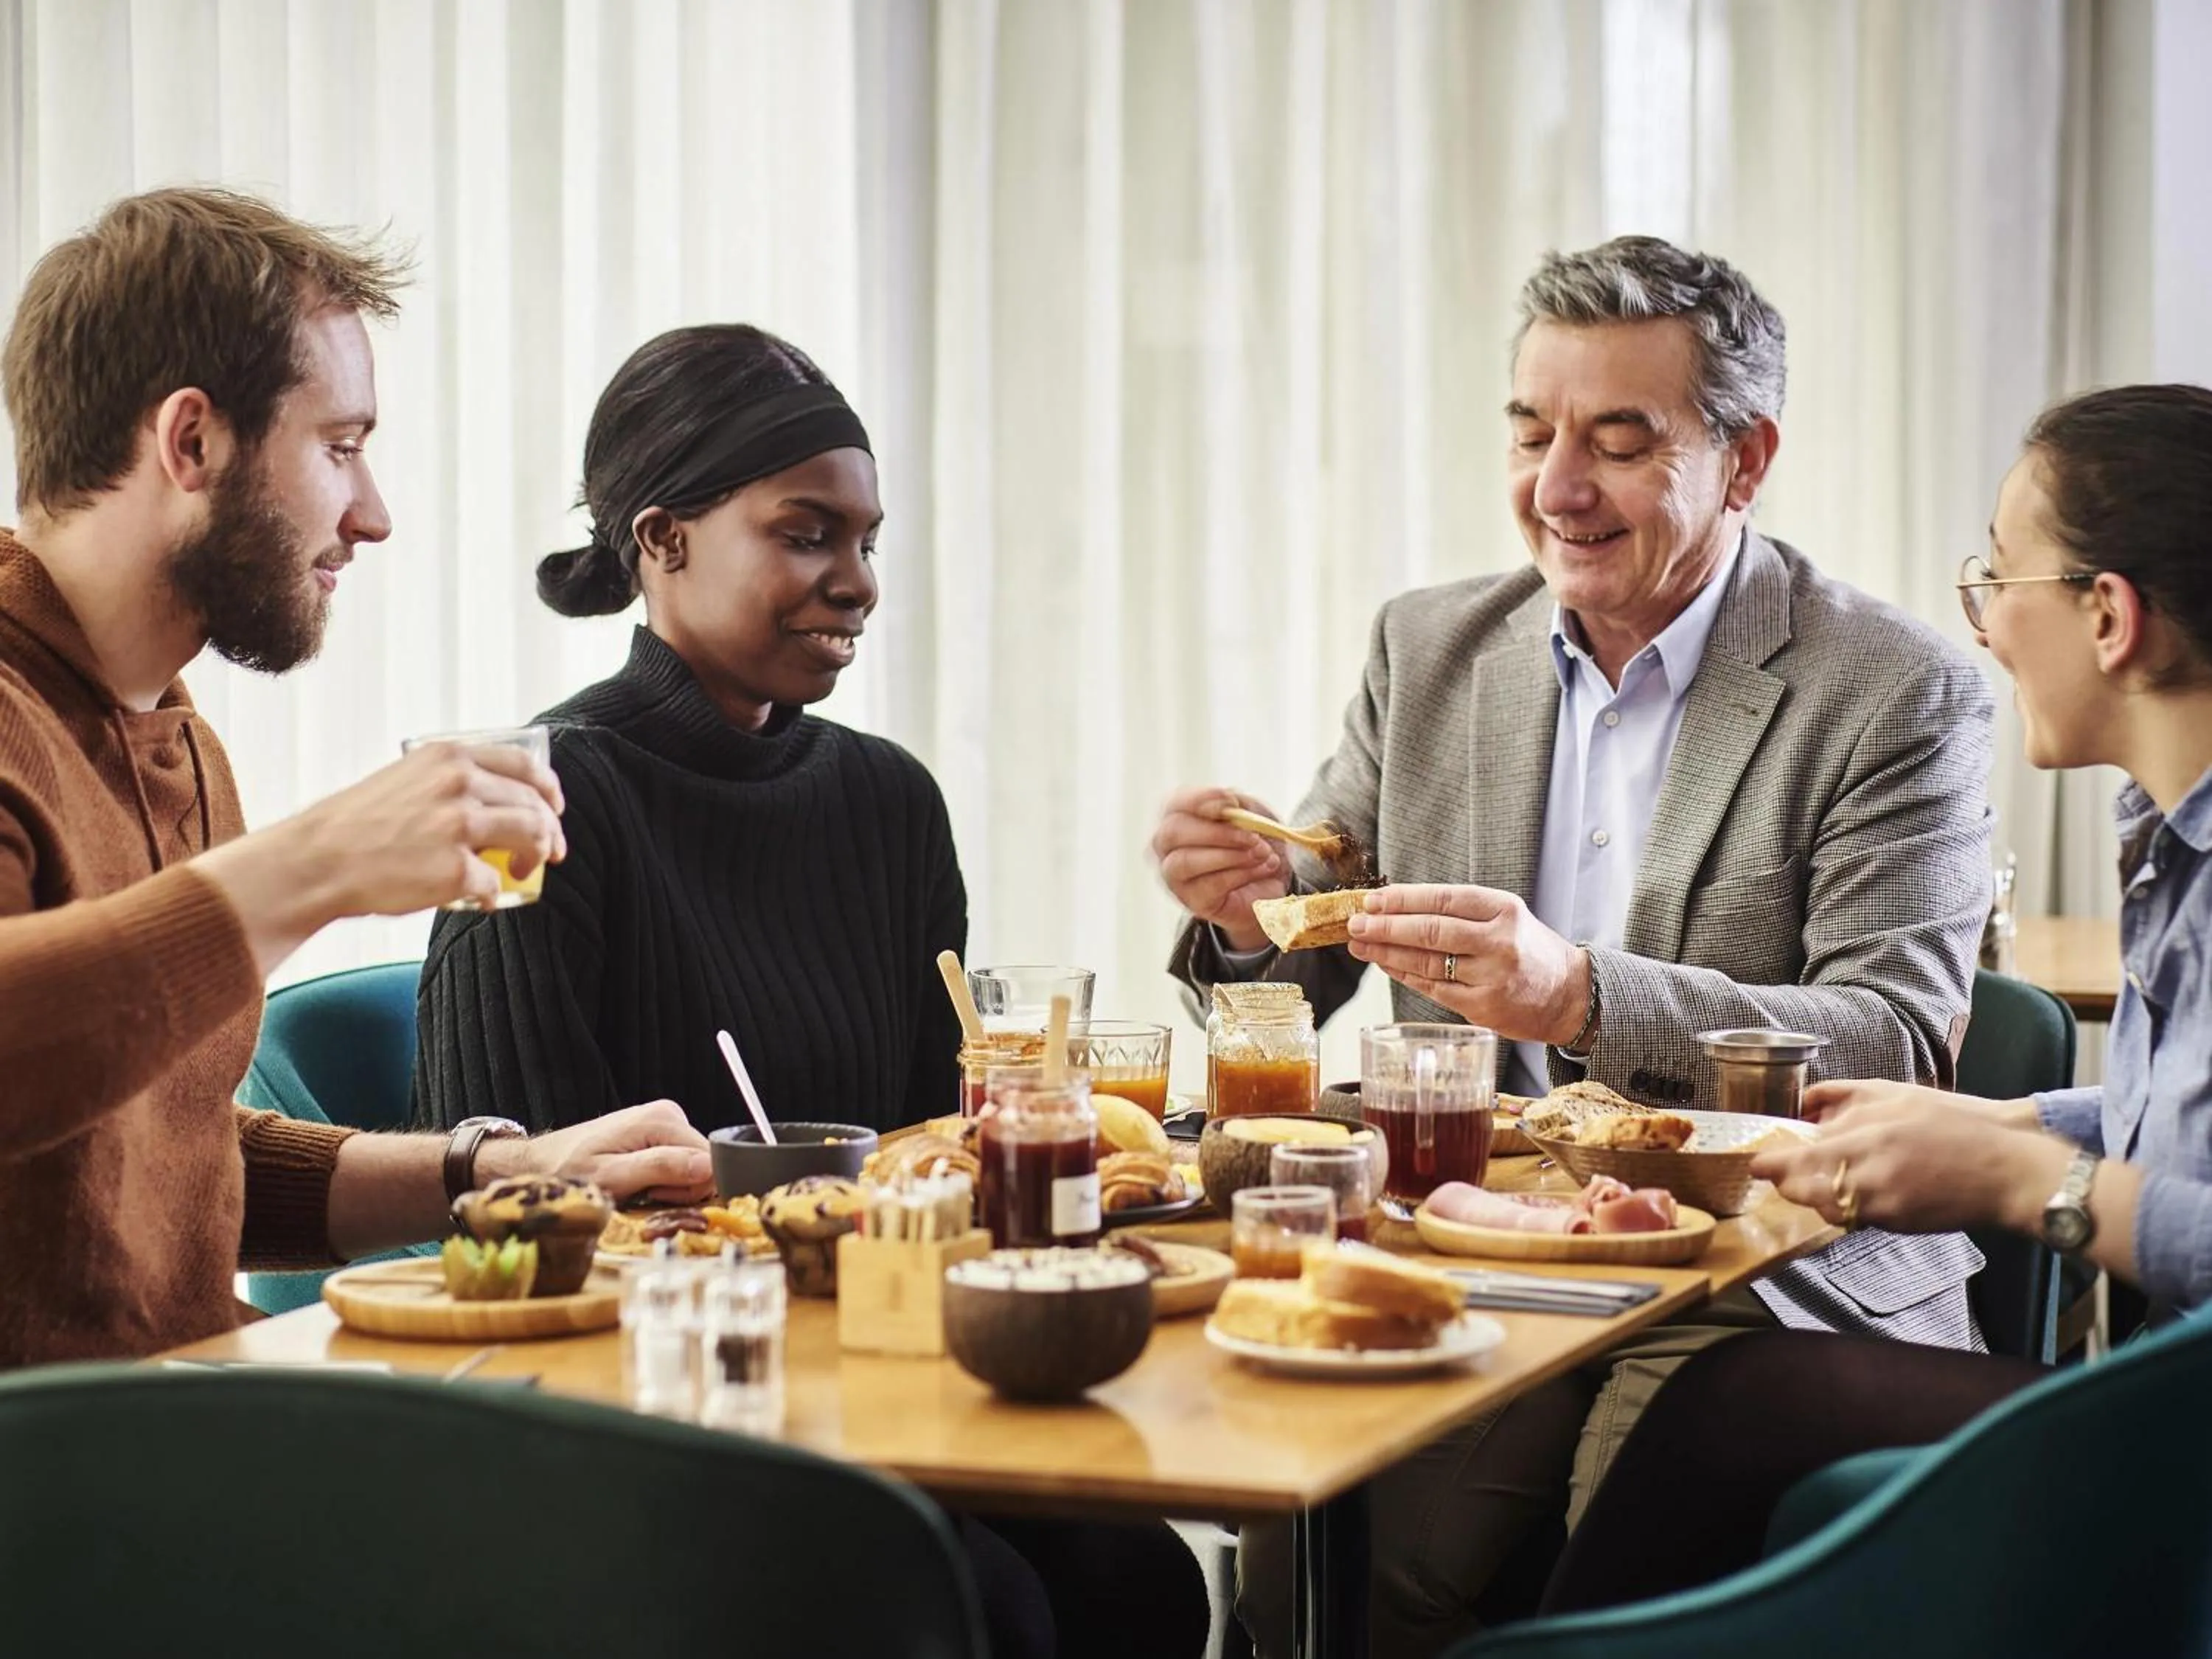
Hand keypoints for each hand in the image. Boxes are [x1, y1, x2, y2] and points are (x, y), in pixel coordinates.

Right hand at [197, 741, 566, 971]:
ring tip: (523, 872)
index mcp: (450, 756)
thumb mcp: (408, 778)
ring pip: (531, 838)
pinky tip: (480, 899)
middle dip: (550, 832)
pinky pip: (496, 883)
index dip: (549, 789)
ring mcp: (460, 825)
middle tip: (550, 854)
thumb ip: (453, 779)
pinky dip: (493, 895)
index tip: (554, 808)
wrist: (318, 860)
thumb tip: (502, 800)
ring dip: (535, 859)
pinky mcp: (456, 869)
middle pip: (535, 805)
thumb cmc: (357, 825)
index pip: (525, 765)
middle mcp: (460, 783)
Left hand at [502, 1100, 715, 1205]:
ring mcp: (663, 1124)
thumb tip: (709, 1166)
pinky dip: (662, 1183)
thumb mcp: (612, 1177)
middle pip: (703, 1164)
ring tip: (635, 1190)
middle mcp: (669, 1115)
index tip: (658, 1196)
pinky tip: (638, 1185)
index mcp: (663, 1119)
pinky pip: (678, 1166)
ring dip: (669, 1188)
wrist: (539, 1164)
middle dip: (679, 1189)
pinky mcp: (657, 1136)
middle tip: (642, 1194)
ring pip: (692, 1168)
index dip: (691, 1189)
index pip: (710, 1160)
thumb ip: (661, 1168)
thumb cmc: (568, 1172)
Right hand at [1150, 787, 1288, 952]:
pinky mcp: (1193, 900)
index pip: (1175, 804)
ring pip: (1186, 861)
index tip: (1231, 802)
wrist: (1269, 883)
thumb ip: (1238, 806)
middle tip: (1252, 836)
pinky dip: (1243, 874)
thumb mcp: (1249, 815)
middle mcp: (1167, 846)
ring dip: (1231, 855)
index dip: (1200, 800)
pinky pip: (1212, 885)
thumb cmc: (1251, 843)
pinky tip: (1263, 868)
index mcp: (1178, 816)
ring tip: (1262, 853)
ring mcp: (1175, 876)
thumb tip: (1230, 805)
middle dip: (1217, 832)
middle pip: (1174, 833)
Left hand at [1345, 884, 1590, 1043]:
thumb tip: (1398, 907)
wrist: (1568, 995)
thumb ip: (1461, 912)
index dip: (1404, 899)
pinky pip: (1433, 988)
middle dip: (1386, 926)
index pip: (1445, 899)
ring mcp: (1491, 976)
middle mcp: (1499, 941)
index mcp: (1504, 910)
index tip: (1373, 900)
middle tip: (1356, 923)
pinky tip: (1385, 965)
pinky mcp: (1482, 1007)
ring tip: (1359, 944)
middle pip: (1431, 931)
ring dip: (1387, 952)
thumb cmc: (1529, 951)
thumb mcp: (1506, 917)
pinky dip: (1405, 975)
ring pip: (1428, 962)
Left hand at [1751, 1085, 2070, 1233]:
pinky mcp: (1897, 1224)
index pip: (1799, 1158)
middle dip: (1789, 1183)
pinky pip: (1856, 1218)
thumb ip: (1842, 1096)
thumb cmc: (1954, 1123)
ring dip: (1818, 1197)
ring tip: (1829, 1179)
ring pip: (1827, 1208)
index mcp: (1868, 1136)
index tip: (1758, 1163)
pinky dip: (1848, 1207)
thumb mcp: (1894, 1092)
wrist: (2007, 1167)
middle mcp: (1871, 1175)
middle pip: (1804, 1190)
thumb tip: (1803, 1103)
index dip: (1772, 1165)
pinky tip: (1861, 1191)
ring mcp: (1884, 1205)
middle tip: (1784, 1174)